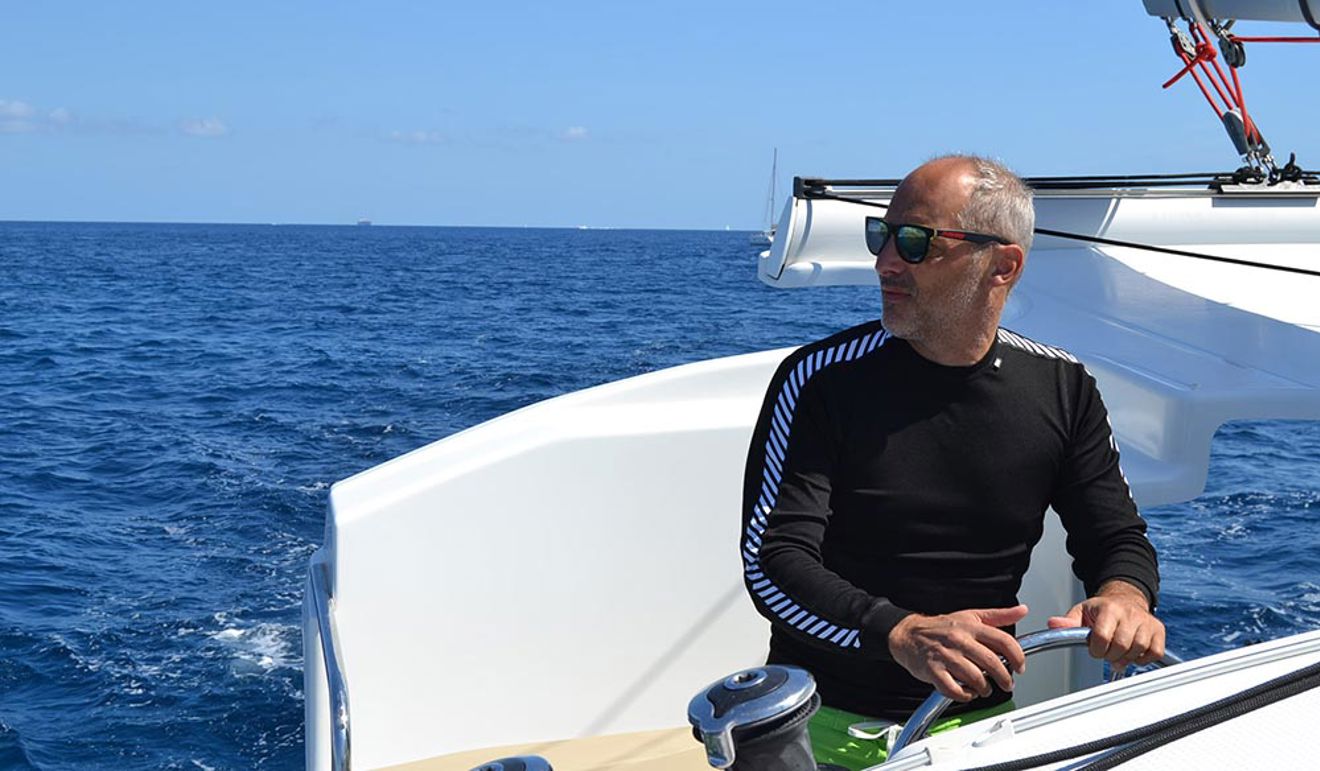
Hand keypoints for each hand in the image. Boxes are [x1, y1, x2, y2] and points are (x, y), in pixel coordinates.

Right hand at [888, 604, 1028, 702]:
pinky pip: (954, 690)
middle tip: (1006, 684)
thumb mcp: (970, 616)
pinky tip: (967, 692)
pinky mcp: (933, 671)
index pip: (1003, 641)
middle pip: (992, 662)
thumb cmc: (940, 627)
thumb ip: (998, 616)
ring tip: (984, 688)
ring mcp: (946, 656)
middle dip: (1004, 678)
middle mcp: (959, 640)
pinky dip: (965, 695)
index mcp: (971, 627)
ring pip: (975, 678)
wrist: (908, 634)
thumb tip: (1022, 610)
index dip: (1017, 657)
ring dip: (985, 688)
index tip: (1020, 667)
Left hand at [1047, 580, 1164, 669]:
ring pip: (1138, 649)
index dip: (1096, 649)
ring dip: (1126, 657)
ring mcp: (1145, 621)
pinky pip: (1154, 652)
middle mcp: (1129, 613)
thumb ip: (1068, 622)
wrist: (1124, 599)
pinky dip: (1143, 658)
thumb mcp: (1081, 612)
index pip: (1102, 637)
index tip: (1095, 649)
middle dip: (1110, 655)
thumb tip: (1053, 624)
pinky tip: (1133, 653)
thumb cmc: (1102, 610)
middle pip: (1121, 646)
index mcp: (1109, 609)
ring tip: (1118, 652)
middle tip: (1107, 652)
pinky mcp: (1158, 630)